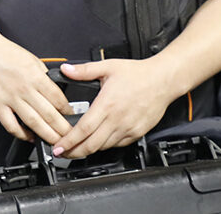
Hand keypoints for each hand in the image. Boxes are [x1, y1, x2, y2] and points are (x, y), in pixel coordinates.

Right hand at [0, 35, 72, 144]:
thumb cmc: (5, 52)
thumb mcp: (32, 58)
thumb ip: (44, 74)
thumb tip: (55, 88)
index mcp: (35, 75)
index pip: (58, 98)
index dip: (68, 111)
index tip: (72, 117)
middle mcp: (25, 88)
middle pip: (49, 114)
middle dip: (63, 129)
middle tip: (71, 137)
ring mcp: (11, 98)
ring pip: (33, 122)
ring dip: (47, 135)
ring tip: (56, 142)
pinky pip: (11, 125)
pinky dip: (22, 134)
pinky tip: (29, 137)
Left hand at [52, 58, 172, 158]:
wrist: (162, 80)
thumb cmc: (137, 73)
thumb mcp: (107, 66)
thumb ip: (84, 70)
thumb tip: (66, 69)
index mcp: (107, 104)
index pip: (83, 129)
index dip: (68, 141)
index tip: (58, 147)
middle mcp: (117, 119)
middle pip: (92, 144)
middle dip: (74, 152)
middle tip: (61, 154)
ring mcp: (128, 129)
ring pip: (104, 146)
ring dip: (88, 150)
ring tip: (76, 148)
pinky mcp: (137, 133)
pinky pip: (117, 144)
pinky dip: (104, 145)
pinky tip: (97, 141)